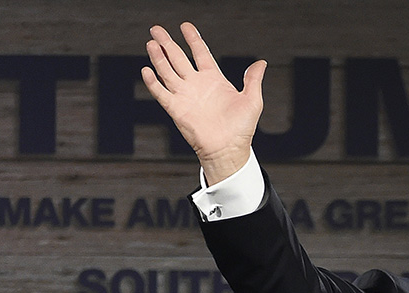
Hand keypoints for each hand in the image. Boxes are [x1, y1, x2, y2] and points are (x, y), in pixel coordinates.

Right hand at [142, 22, 266, 184]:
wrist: (229, 150)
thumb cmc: (241, 129)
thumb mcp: (252, 101)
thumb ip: (253, 80)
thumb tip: (261, 63)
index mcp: (214, 80)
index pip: (200, 53)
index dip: (193, 39)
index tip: (185, 26)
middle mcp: (197, 85)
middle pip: (178, 58)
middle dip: (168, 43)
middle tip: (156, 29)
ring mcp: (185, 96)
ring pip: (167, 71)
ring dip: (158, 57)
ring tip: (152, 43)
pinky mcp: (176, 109)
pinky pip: (161, 93)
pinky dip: (153, 82)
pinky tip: (146, 70)